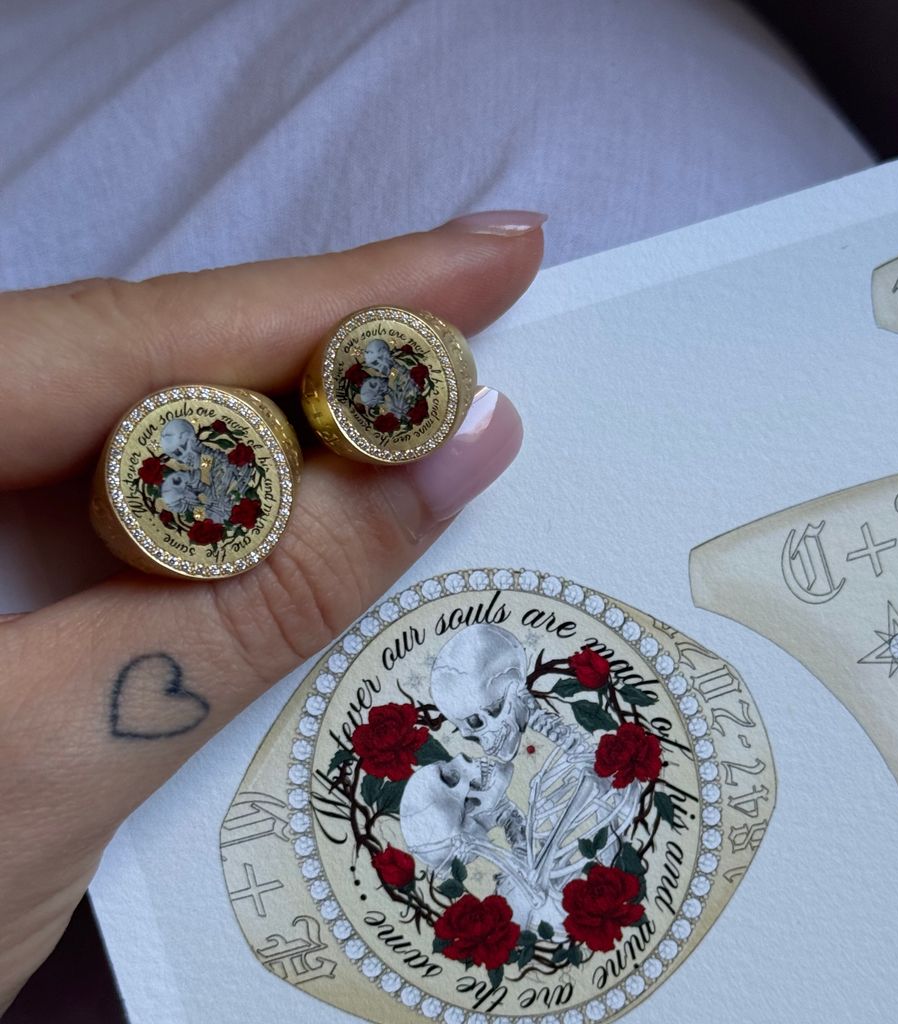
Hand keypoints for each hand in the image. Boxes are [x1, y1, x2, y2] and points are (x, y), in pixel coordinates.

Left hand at [0, 211, 543, 1009]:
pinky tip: (314, 501)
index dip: (343, 298)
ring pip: (137, 429)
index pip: (145, 337)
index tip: (496, 254)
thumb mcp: (50, 764)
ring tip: (425, 410)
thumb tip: (446, 455)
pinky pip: (116, 498)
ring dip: (291, 428)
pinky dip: (229, 505)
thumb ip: (248, 601)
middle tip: (486, 317)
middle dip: (330, 350)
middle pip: (147, 364)